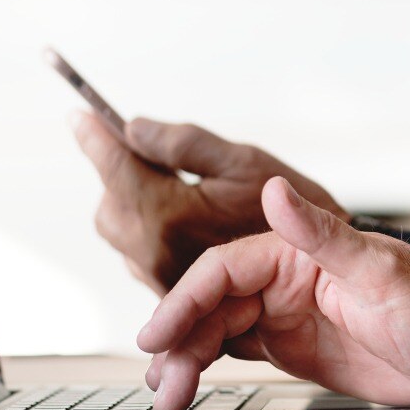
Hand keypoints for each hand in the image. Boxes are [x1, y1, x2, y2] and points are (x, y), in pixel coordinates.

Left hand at [72, 113, 346, 295]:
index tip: (81, 117)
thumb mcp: (242, 161)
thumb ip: (181, 143)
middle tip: (156, 159)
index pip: (115, 169)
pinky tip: (188, 222)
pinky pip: (141, 255)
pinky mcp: (175, 292)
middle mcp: (158, 254)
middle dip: (122, 178)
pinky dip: (150, 232)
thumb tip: (133, 128)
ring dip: (136, 206)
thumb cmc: (295, 208)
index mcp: (171, 216)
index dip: (95, 137)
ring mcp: (164, 278)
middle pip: (109, 206)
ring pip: (122, 233)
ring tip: (182, 193)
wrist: (329, 263)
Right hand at [137, 176, 409, 409]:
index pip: (223, 270)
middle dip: (179, 341)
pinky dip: (206, 368)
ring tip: (167, 395)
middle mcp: (282, 281)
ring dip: (186, 359)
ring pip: (215, 331)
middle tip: (160, 382)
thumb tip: (273, 191)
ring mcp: (283, 315)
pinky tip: (187, 385)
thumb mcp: (381, 271)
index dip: (184, 300)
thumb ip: (323, 234)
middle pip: (210, 305)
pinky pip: (234, 353)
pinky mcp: (290, 348)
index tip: (157, 332)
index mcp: (296, 254)